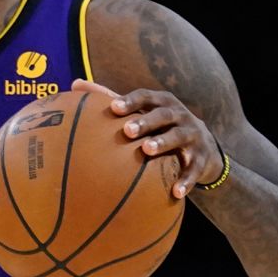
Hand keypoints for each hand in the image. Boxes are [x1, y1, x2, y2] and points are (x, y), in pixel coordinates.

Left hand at [72, 79, 224, 198]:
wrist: (202, 145)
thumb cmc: (159, 126)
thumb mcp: (141, 111)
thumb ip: (110, 98)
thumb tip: (75, 84)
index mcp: (161, 102)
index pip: (146, 97)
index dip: (131, 101)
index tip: (114, 107)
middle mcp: (179, 115)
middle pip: (163, 115)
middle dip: (146, 121)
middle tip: (127, 130)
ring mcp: (192, 135)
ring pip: (178, 137)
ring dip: (163, 143)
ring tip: (147, 151)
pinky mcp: (202, 158)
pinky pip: (194, 169)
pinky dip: (186, 180)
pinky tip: (175, 192)